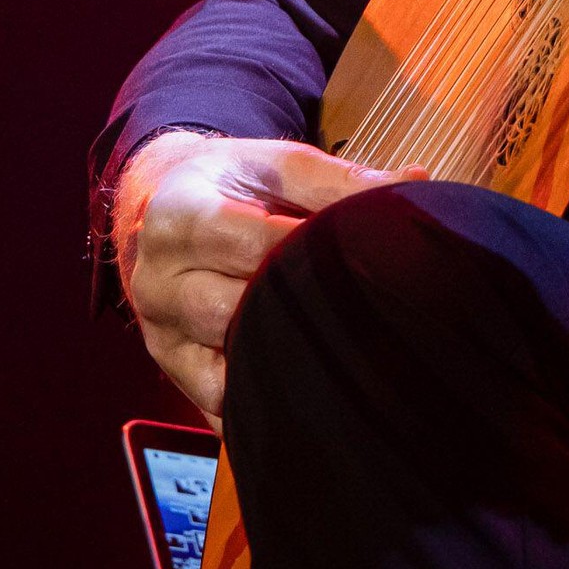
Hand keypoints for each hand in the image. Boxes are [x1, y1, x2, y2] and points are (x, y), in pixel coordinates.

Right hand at [113, 130, 420, 421]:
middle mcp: (155, 278)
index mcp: (178, 214)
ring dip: (282, 359)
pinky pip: (218, 404)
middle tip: (359, 313)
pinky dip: (262, 401)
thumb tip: (413, 186)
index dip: (305, 249)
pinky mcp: (174, 370)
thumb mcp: (277, 165)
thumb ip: (339, 180)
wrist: (167, 208)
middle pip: (225, 311)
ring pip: (221, 367)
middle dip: (294, 311)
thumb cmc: (234, 184)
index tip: (360, 254)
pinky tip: (308, 388)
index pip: (246, 241)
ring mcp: (159, 332)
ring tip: (339, 350)